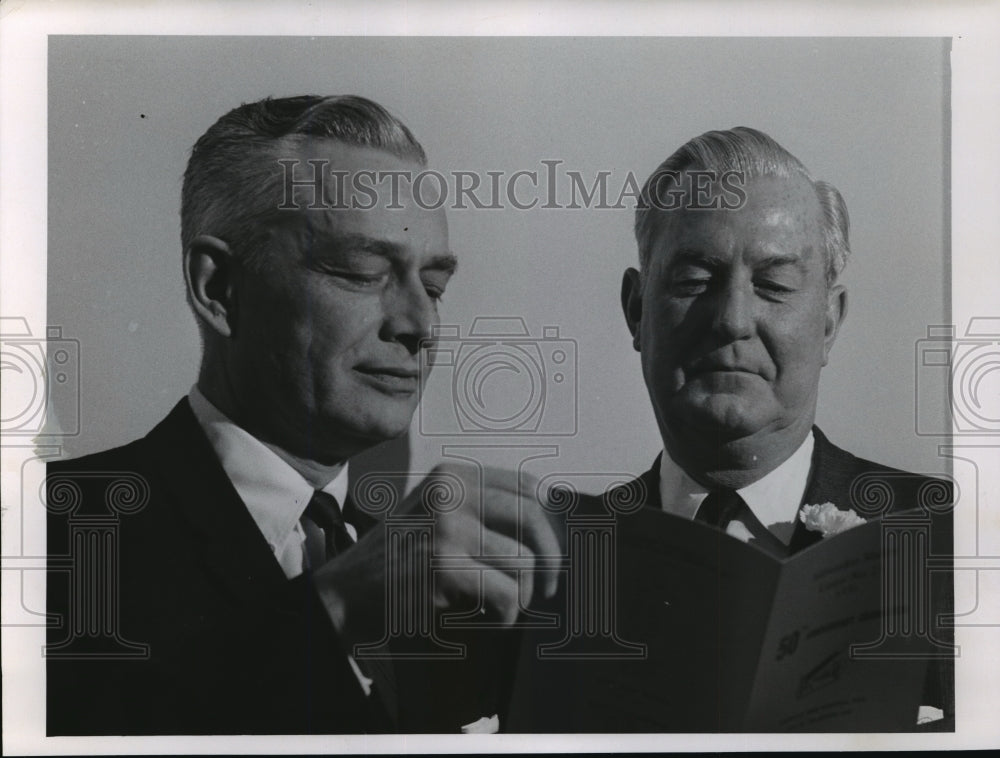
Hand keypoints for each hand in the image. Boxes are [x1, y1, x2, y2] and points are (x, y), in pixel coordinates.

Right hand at [311, 462, 559, 648]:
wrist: (346, 591)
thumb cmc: (396, 559)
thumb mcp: (435, 513)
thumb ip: (479, 508)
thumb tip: (549, 523)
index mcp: (451, 476)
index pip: (528, 486)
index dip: (550, 522)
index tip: (550, 549)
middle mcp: (449, 493)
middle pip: (534, 518)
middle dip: (551, 559)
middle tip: (547, 585)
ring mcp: (445, 527)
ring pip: (524, 562)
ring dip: (523, 594)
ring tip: (504, 604)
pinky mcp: (443, 565)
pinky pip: (506, 593)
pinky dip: (506, 614)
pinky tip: (490, 617)